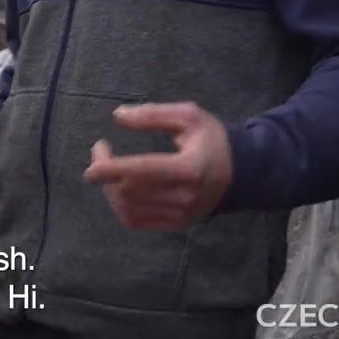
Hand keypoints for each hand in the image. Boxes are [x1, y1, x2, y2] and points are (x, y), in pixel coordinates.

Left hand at [83, 102, 232, 230]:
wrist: (242, 172)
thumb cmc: (213, 140)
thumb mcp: (189, 116)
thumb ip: (153, 115)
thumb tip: (118, 116)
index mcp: (188, 168)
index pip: (141, 171)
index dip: (111, 167)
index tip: (95, 154)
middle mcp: (183, 196)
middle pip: (130, 191)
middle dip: (106, 172)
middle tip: (100, 152)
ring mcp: (180, 215)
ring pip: (128, 209)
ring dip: (109, 190)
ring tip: (108, 171)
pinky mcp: (176, 224)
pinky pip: (136, 222)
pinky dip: (119, 206)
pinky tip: (118, 189)